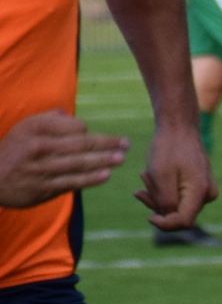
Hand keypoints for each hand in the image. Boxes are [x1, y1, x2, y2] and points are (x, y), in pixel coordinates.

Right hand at [0, 111, 128, 208]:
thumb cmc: (13, 151)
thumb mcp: (24, 129)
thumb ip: (47, 120)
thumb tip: (70, 116)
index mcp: (35, 129)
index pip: (73, 127)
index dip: (87, 131)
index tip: (100, 136)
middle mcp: (39, 147)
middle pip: (80, 144)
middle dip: (107, 143)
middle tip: (126, 143)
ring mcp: (42, 168)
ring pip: (79, 163)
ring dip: (103, 161)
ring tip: (121, 158)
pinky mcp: (44, 187)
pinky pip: (72, 182)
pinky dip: (90, 179)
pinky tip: (106, 175)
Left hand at [136, 123, 213, 225]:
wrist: (178, 128)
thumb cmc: (168, 148)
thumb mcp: (160, 175)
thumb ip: (164, 201)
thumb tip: (166, 219)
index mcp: (200, 192)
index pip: (184, 222)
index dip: (165, 224)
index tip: (148, 217)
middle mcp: (208, 195)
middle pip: (179, 214)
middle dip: (157, 203)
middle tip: (141, 186)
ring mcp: (205, 191)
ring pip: (177, 205)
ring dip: (157, 195)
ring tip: (145, 175)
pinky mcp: (199, 187)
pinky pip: (179, 197)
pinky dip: (162, 190)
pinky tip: (152, 176)